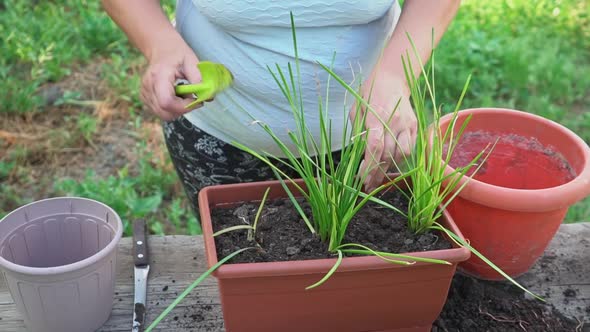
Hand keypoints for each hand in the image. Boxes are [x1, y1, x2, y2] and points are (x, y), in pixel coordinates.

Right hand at [140, 38, 201, 120]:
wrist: (161, 48)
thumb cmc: (176, 53)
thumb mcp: (191, 60)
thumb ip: (198, 78)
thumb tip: (208, 95)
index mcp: (158, 76)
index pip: (167, 102)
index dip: (184, 107)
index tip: (197, 100)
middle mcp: (148, 86)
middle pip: (164, 112)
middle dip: (182, 110)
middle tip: (192, 98)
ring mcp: (144, 93)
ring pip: (162, 114)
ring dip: (177, 109)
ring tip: (184, 95)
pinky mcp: (145, 98)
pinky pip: (159, 111)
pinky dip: (171, 108)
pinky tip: (176, 96)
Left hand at [355, 73, 416, 191]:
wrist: (392, 79)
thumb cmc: (368, 95)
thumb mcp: (356, 110)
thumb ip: (358, 132)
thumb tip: (358, 157)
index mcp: (376, 116)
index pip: (375, 146)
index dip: (369, 166)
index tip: (362, 179)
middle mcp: (395, 121)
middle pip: (388, 154)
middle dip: (377, 174)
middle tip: (369, 186)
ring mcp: (407, 124)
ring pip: (402, 155)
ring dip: (389, 168)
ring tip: (378, 175)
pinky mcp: (415, 126)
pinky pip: (409, 149)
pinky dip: (399, 159)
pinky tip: (389, 163)